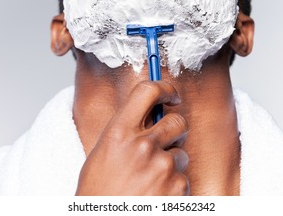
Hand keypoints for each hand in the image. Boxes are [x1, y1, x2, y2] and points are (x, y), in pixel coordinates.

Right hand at [75, 81, 188, 195]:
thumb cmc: (98, 193)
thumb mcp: (104, 153)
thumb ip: (126, 130)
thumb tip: (150, 113)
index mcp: (119, 132)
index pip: (148, 91)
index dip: (164, 88)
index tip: (171, 95)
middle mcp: (142, 145)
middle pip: (177, 120)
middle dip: (175, 130)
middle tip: (167, 141)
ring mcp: (161, 166)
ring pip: (182, 153)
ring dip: (172, 164)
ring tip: (151, 181)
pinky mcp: (176, 187)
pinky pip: (183, 177)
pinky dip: (174, 185)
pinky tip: (155, 195)